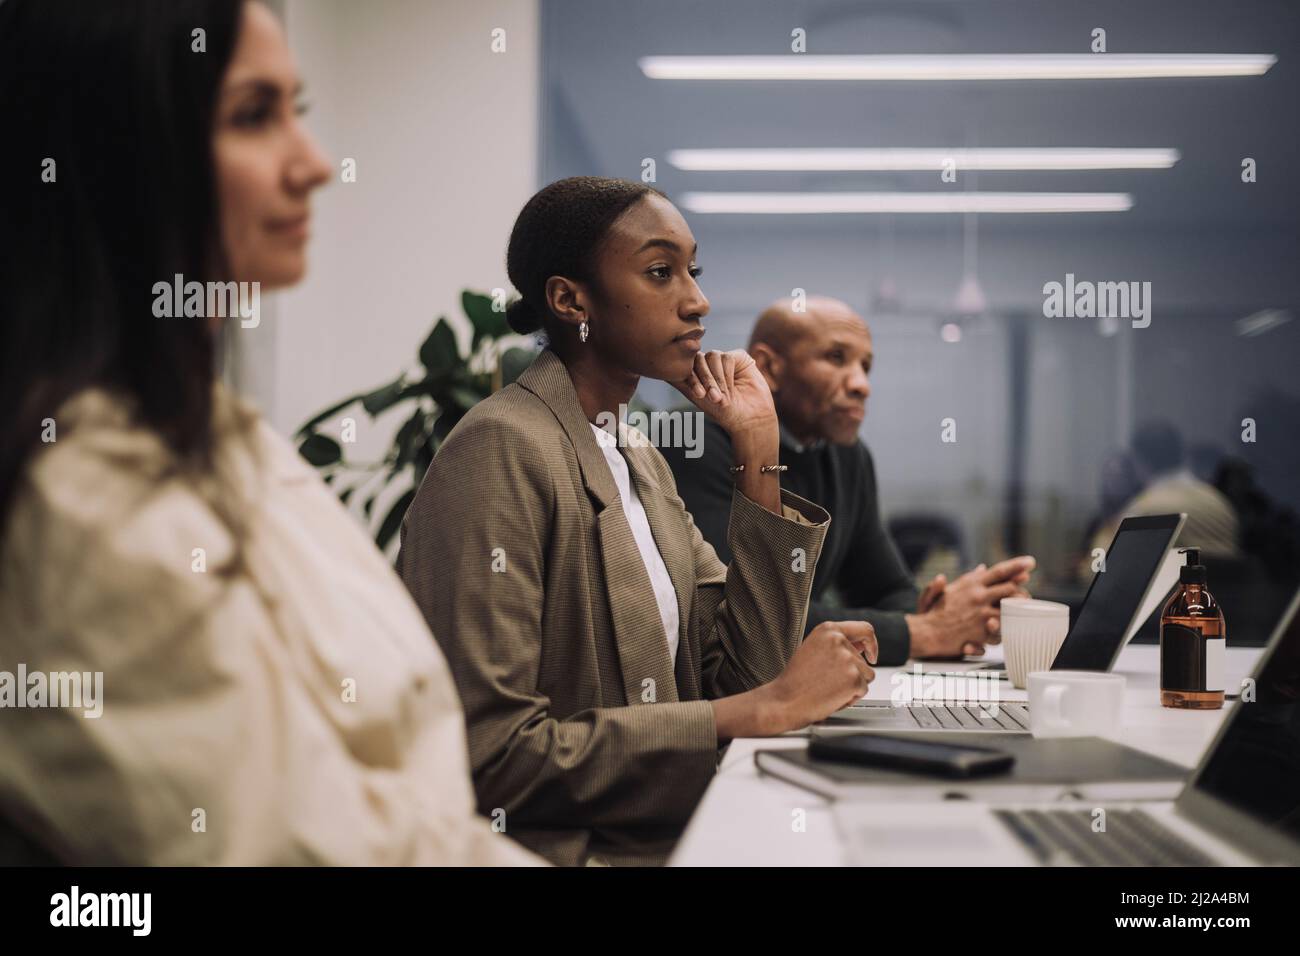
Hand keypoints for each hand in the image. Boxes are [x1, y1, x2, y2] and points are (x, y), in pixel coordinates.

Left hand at [671, 349, 775, 437]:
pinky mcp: (738, 357)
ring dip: (717, 379)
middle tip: (711, 397)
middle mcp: (709, 365)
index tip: (699, 395)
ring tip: (723, 397)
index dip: (691, 378)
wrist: (750, 419)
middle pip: (698, 359)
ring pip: (713, 357)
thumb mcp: (699, 398)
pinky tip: (732, 388)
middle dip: (705, 379)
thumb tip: (663, 370)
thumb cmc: (724, 413)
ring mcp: (723, 360)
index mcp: (697, 374)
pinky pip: (728, 358)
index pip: (687, 366)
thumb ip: (683, 382)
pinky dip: (728, 375)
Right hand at [761, 621, 877, 730]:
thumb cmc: (795, 680)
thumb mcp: (813, 649)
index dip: (871, 643)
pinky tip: (831, 697)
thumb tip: (862, 647)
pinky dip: (851, 698)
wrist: (783, 701)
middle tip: (830, 683)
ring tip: (828, 688)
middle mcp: (838, 640)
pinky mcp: (854, 679)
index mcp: (827, 629)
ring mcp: (847, 659)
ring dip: (853, 685)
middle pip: (864, 660)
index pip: (864, 629)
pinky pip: (863, 690)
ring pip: (866, 675)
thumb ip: (837, 644)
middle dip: (853, 674)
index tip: (871, 654)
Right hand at [908, 556, 1034, 658]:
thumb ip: (968, 578)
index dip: (1017, 565)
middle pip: (1011, 589)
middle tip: (1026, 595)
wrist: (926, 632)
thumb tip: (983, 568)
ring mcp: (982, 613)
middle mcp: (978, 596)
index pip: (999, 571)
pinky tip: (1004, 628)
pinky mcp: (982, 630)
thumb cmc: (935, 611)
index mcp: (971, 583)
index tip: (1031, 562)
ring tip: (1019, 613)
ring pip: (1010, 609)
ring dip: (1016, 610)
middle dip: (1022, 591)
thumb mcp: (949, 588)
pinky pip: (1002, 628)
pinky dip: (1005, 628)